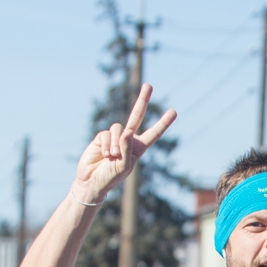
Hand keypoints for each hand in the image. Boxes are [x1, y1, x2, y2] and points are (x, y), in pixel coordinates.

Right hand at [72, 84, 176, 205]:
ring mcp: (114, 136)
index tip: (174, 111)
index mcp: (138, 148)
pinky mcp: (102, 136)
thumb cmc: (111, 177)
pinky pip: (106, 134)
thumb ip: (127, 149)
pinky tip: (104, 155)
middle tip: (149, 85)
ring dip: (115, 144)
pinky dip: (106, 145)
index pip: (153, 133)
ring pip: (118, 128)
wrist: (92, 180)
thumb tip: (126, 132)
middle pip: (136, 115)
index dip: (163, 123)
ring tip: (111, 156)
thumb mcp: (123, 167)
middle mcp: (127, 139)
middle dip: (142, 100)